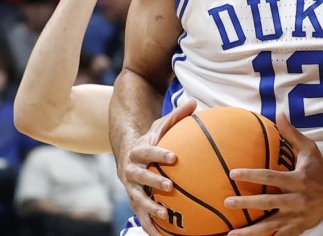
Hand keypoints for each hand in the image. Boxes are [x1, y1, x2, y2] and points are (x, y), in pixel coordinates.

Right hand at [118, 100, 195, 235]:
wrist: (128, 154)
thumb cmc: (151, 140)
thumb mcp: (161, 126)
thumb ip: (176, 116)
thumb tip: (194, 101)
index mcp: (138, 151)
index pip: (148, 151)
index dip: (159, 153)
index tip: (174, 156)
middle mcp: (131, 170)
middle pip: (140, 176)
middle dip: (153, 182)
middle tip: (170, 187)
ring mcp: (131, 187)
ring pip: (137, 199)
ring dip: (149, 208)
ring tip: (165, 215)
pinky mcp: (134, 200)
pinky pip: (140, 215)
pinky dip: (149, 225)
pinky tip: (162, 235)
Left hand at [225, 114, 322, 235]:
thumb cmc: (321, 168)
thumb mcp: (309, 149)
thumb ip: (291, 133)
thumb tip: (278, 112)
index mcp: (299, 179)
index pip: (271, 177)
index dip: (251, 175)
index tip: (233, 174)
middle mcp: (299, 200)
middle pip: (268, 203)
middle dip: (246, 203)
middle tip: (227, 202)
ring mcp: (299, 217)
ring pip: (272, 226)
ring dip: (251, 231)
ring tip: (232, 233)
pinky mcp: (300, 228)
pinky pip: (281, 235)